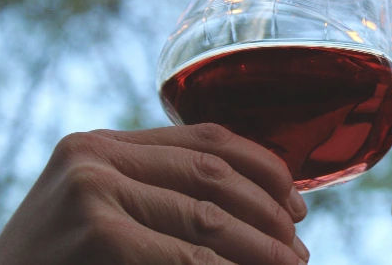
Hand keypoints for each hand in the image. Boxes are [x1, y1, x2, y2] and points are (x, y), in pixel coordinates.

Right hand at [0, 124, 309, 264]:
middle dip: (268, 211)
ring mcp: (91, 191)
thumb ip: (160, 196)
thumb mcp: (103, 214)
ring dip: (262, 245)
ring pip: (209, 215)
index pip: (205, 139)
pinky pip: (190, 255)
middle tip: (299, 245)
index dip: (263, 167)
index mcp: (101, 144)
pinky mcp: (98, 232)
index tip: (296, 201)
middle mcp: (95, 156)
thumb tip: (259, 207)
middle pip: (213, 173)